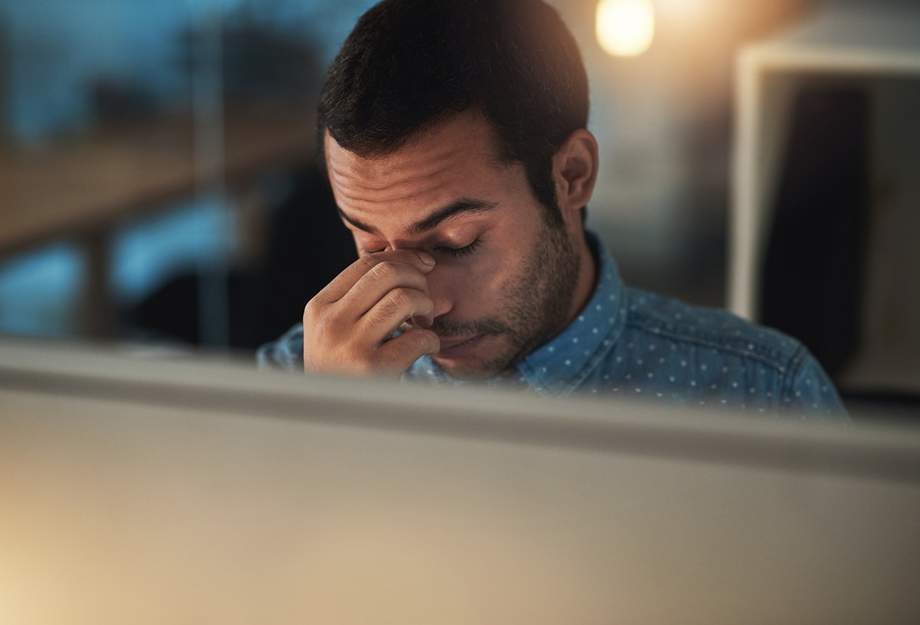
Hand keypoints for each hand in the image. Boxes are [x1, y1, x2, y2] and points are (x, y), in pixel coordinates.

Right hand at [302, 250, 440, 376]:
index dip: (403, 258)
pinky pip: (418, 338)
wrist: (330, 422)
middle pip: (387, 273)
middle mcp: (330, 323)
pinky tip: (426, 347)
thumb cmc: (343, 370)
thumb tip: (405, 257)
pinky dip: (431, 340)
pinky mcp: (374, 370)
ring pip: (403, 298)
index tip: (425, 265)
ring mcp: (350, 346)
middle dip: (417, 278)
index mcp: (319, 307)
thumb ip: (358, 298)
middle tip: (425, 299)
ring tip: (424, 322)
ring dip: (426, 306)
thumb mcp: (334, 330)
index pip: (367, 263)